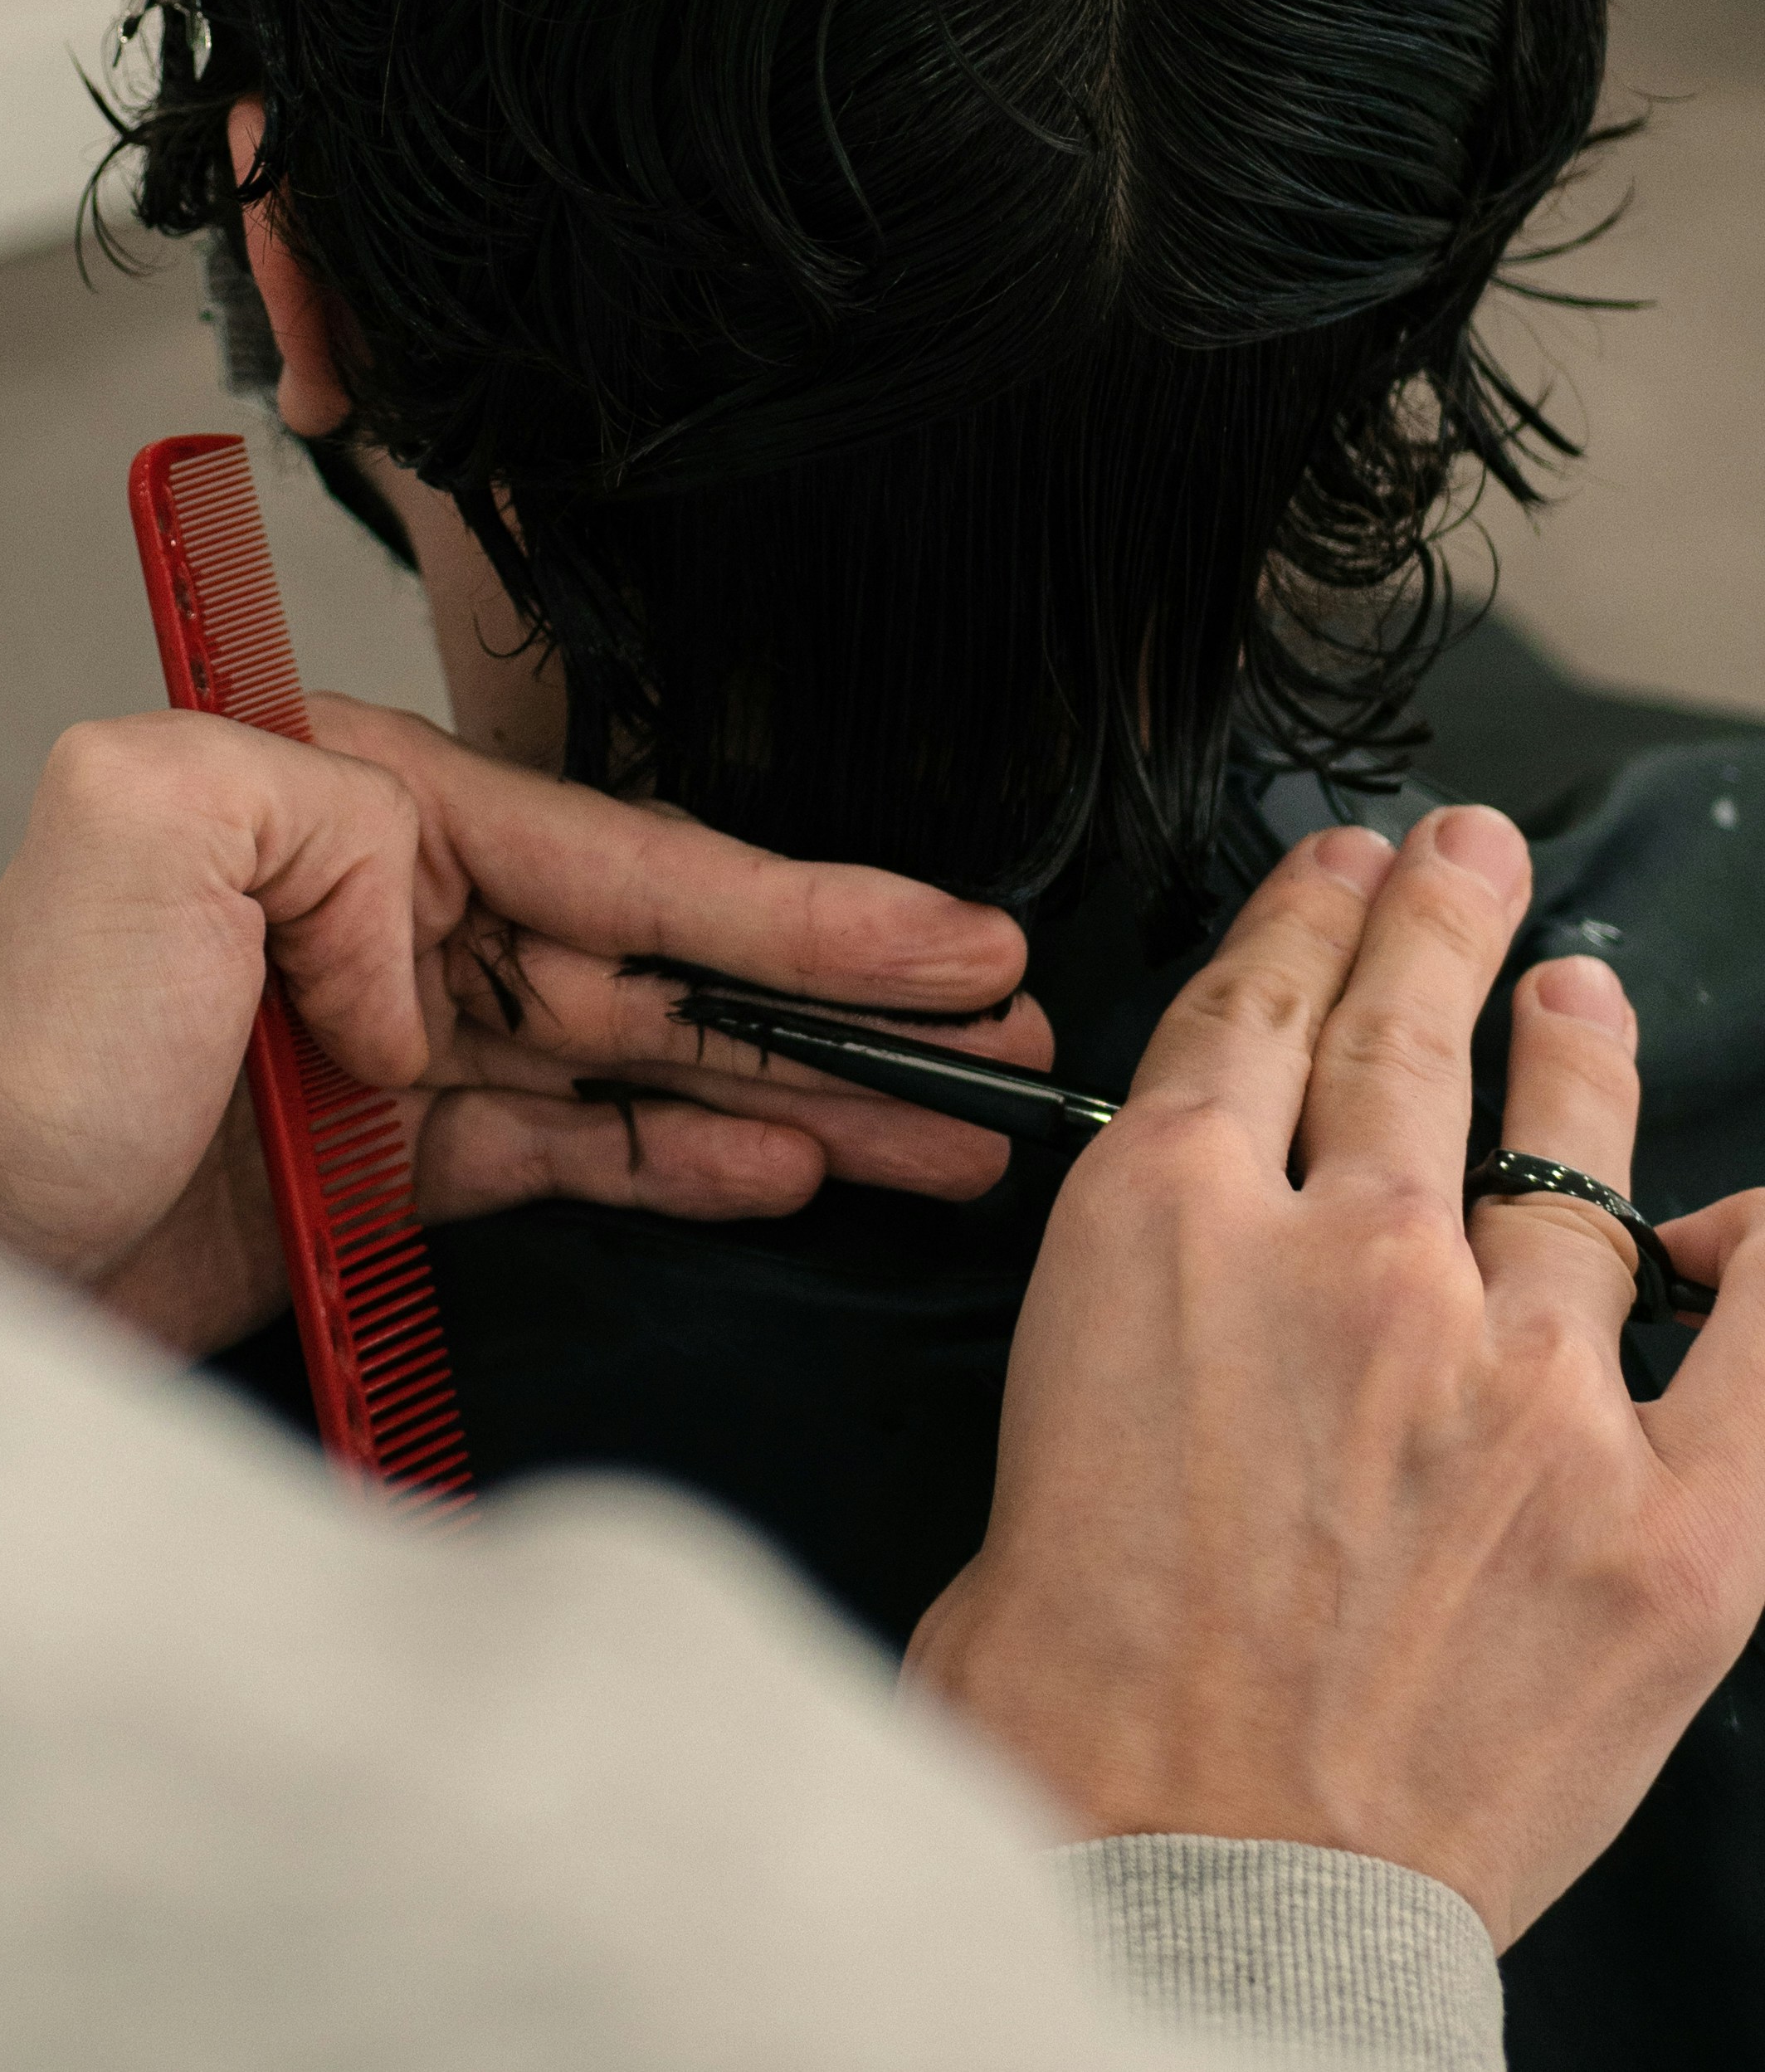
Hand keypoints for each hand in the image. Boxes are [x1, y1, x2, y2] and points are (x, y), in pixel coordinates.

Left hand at [0, 695, 1048, 1355]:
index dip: (798, 908)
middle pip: (664, 950)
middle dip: (841, 990)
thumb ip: (323, 823)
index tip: (938, 940)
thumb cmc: (10, 1045)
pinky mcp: (388, 1157)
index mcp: (357, 805)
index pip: (625, 855)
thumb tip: (432, 938)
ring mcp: (398, 1037)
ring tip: (944, 1119)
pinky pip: (576, 1142)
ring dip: (798, 1086)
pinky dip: (690, 1152)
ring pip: (645, 1053)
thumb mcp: (136, 823)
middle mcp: (391, 906)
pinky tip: (791, 1163)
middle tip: (996, 1027)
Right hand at [907, 805, 1764, 1946]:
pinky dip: (1763, 1265)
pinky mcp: (1666, 1529)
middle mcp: (1359, 1262)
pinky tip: (1746, 1219)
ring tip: (1582, 989)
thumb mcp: (1044, 1391)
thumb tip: (1230, 1245)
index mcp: (1175, 1220)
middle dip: (1437, 923)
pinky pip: (1762, 1351)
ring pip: (1566, 1162)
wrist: (1178, 1877)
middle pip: (1407, 1037)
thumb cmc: (1073, 1687)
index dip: (1307, 920)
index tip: (1340, 876)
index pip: (1260, 1011)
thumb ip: (1156, 1283)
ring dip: (1577, 1054)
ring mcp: (1528, 1386)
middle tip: (1462, 859)